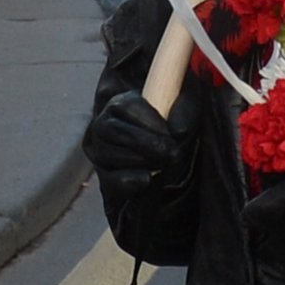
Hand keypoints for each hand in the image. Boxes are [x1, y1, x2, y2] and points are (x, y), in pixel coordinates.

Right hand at [83, 84, 199, 209]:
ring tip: (164, 163)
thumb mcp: (183, 109)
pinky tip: (146, 179)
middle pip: (115, 131)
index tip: (170, 134)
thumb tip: (180, 132)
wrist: (168, 152)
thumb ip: (184, 112)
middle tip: (172, 153)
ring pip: (108, 154)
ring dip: (140, 161)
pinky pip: (107, 180)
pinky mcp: (104, 174)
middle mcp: (104, 124)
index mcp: (121, 103)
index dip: (149, 121)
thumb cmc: (173, 122)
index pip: (126, 107)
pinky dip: (125, 182)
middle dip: (146, 144)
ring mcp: (100, 149)